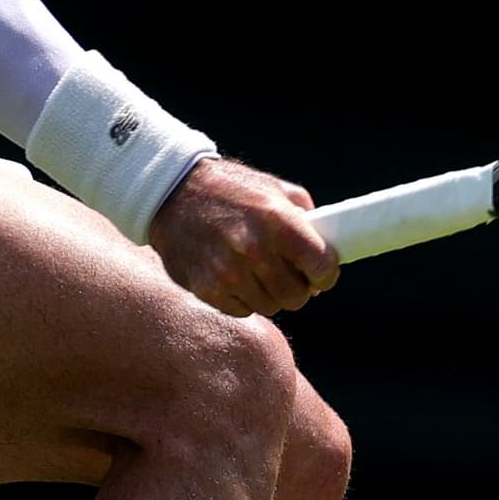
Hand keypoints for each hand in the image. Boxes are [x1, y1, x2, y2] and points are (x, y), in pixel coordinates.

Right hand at [149, 158, 340, 316]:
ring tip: (257, 271)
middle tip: (287, 273)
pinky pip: (242, 310)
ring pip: (270, 306)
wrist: (171, 193)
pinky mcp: (206, 288)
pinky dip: (243, 298)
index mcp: (277, 220)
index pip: (322, 267)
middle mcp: (254, 248)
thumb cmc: (230, 189)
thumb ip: (306, 219)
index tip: (319, 273)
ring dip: (269, 294)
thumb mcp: (275, 189)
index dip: (325, 274)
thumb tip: (327, 253)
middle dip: (297, 287)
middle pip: (297, 295)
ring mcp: (228, 271)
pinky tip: (235, 275)